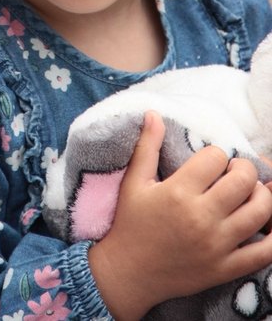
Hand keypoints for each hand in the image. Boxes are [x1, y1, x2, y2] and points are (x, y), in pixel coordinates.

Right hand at [89, 111, 271, 320]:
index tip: (209, 162)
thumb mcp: (134, 182)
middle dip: (242, 169)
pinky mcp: (226, 268)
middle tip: (233, 173)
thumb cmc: (131, 224)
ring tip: (248, 194)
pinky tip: (268, 223)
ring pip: (260, 211)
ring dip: (260, 195)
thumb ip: (147, 146)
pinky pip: (264, 253)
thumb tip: (153, 113)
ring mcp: (217, 245)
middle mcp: (201, 217)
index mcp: (179, 192)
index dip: (216, 154)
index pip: (215, 157)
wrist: (129, 273)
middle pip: (243, 180)